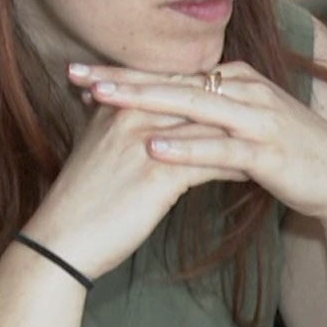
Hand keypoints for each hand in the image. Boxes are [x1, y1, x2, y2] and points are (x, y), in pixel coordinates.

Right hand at [20, 87, 240, 280]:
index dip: (205, 92)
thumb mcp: (97, 146)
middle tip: (262, 115)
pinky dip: (234, 167)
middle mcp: (132, 115)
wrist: (61, 241)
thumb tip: (144, 110)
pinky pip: (209, 163)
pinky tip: (253, 174)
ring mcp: (145, 143)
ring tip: (266, 143)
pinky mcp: (158, 175)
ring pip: (208, 129)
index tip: (233, 98)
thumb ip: (118, 120)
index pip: (173, 84)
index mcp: (118, 104)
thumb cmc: (82, 199)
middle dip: (230, 108)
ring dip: (240, 137)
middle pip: (195, 100)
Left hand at [73, 62, 326, 223]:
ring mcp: (258, 118)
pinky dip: (186, 145)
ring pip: (192, 105)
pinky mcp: (268, 149)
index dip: (126, 74)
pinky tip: (154, 146)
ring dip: (144, 101)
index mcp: (238, 81)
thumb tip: (167, 119)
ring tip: (102, 100)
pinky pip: (220, 146)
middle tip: (76, 74)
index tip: (81, 74)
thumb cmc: (291, 157)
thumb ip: (210, 119)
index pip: (172, 74)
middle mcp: (246, 91)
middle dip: (122, 78)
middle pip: (174, 80)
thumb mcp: (246, 130)